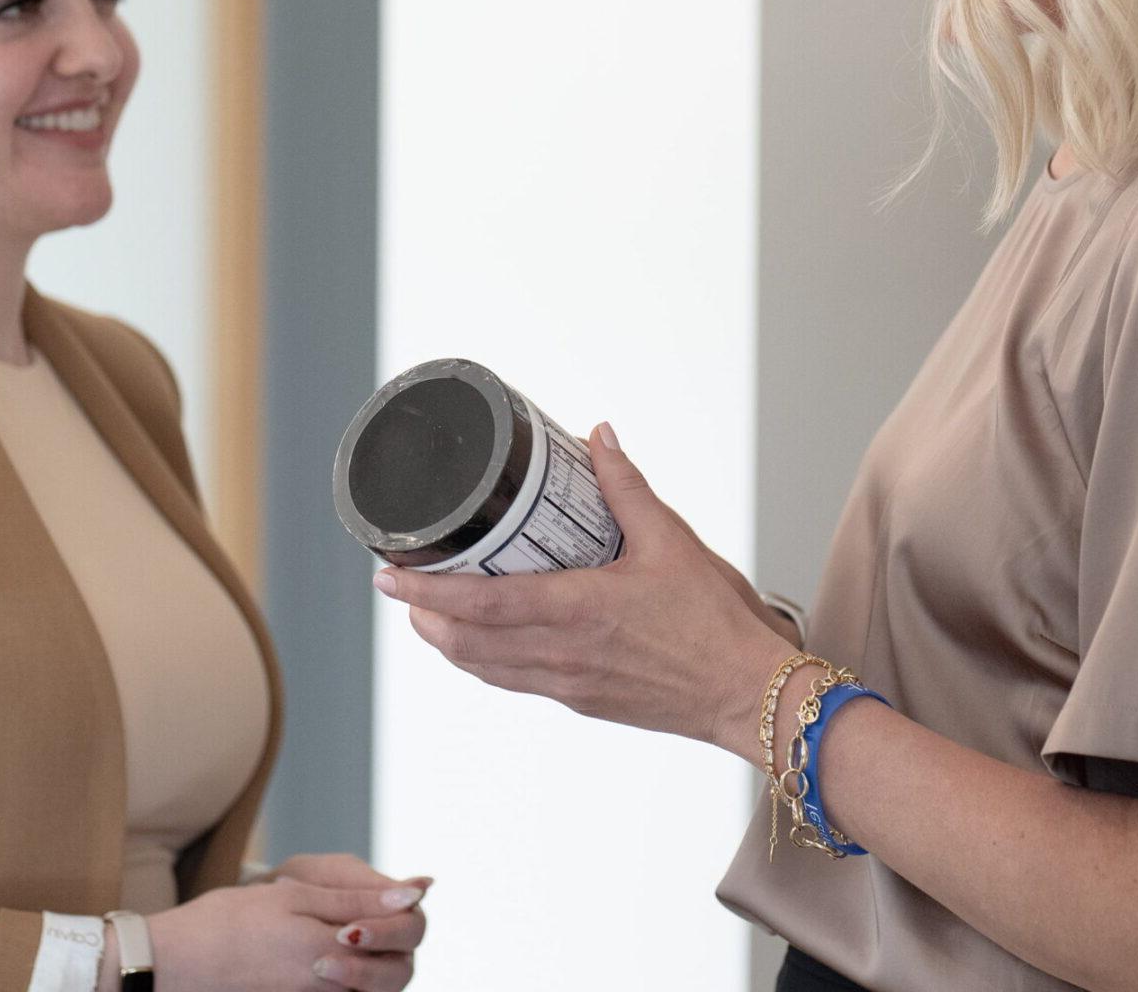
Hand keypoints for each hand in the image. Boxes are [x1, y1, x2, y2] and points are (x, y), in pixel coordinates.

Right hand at [146, 869, 429, 991]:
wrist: (172, 963)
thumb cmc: (227, 922)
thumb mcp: (293, 897)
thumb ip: (355, 899)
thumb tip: (413, 895)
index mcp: (329, 950)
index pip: (398, 935)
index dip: (400, 912)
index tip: (395, 893)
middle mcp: (328, 984)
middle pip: (394, 970)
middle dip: (391, 938)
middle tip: (369, 916)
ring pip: (372, 983)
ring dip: (372, 957)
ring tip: (348, 930)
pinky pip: (343, 991)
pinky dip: (349, 974)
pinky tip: (329, 952)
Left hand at [374, 423, 795, 759]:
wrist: (748, 694)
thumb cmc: (716, 623)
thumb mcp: (672, 540)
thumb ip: (626, 487)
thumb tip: (597, 438)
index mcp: (577, 610)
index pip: (479, 604)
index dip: (426, 590)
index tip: (388, 574)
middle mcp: (562, 654)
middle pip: (465, 642)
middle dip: (424, 614)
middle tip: (400, 584)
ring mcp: (568, 684)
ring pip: (484, 668)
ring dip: (448, 641)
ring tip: (429, 610)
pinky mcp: (582, 700)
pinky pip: (515, 680)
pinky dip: (485, 660)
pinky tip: (486, 641)